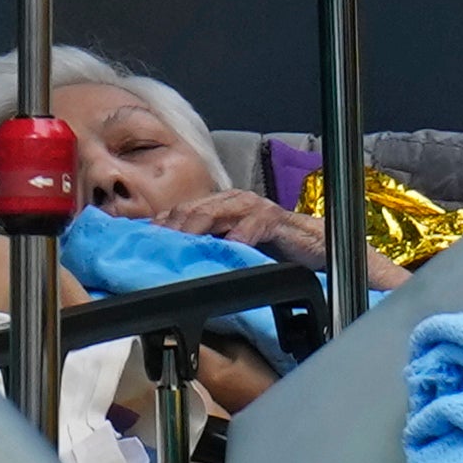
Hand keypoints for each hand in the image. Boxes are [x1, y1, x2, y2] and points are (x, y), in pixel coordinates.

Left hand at [167, 190, 328, 262]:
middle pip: (194, 209)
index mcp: (222, 206)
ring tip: (183, 241)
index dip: (164, 223)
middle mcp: (234, 201)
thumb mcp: (236, 247)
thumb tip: (182, 260)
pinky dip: (240, 234)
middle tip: (158, 243)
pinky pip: (253, 223)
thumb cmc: (277, 248)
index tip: (146, 240)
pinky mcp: (274, 218)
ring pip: (216, 211)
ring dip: (196, 227)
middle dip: (174, 226)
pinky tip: (231, 244)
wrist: (316, 245)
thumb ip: (213, 247)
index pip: (184, 211)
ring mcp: (253, 207)